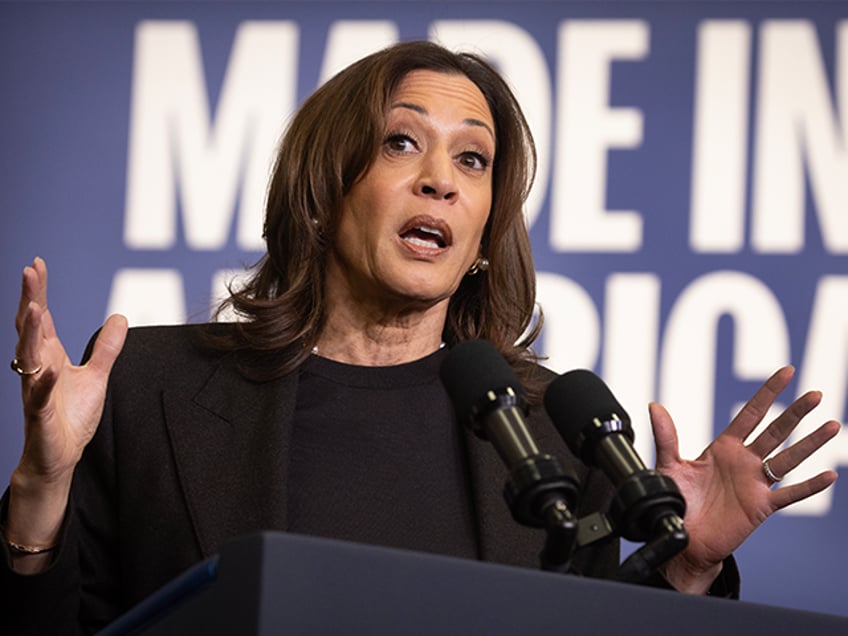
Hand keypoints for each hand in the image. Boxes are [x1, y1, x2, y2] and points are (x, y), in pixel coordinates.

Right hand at [7, 257, 126, 550]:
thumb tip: (120, 318)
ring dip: (30, 333)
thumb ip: (106, 347)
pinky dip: (43, 383)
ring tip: (33, 308)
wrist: (60, 455)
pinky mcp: (41, 414)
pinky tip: (48, 370)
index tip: (37, 264)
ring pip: (28, 357)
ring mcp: (35, 390)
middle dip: (29, 299)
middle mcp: (37, 368)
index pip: (40, 317)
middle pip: (29, 328)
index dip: (38, 291)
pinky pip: (40, 396)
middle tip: (29, 271)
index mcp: (48, 356)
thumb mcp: (96, 375)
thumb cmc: (71, 416)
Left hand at [650, 366, 839, 593]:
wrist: (684, 538)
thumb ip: (666, 436)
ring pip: (788, 458)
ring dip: (810, 443)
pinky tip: (828, 476)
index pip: (751, 414)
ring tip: (832, 425)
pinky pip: (789, 494)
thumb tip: (654, 406)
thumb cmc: (677, 502)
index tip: (787, 372)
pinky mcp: (761, 506)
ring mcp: (756, 483)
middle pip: (776, 431)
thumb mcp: (669, 465)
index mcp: (724, 448)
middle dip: (795, 412)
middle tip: (816, 395)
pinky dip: (808, 486)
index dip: (768, 393)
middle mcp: (744, 462)